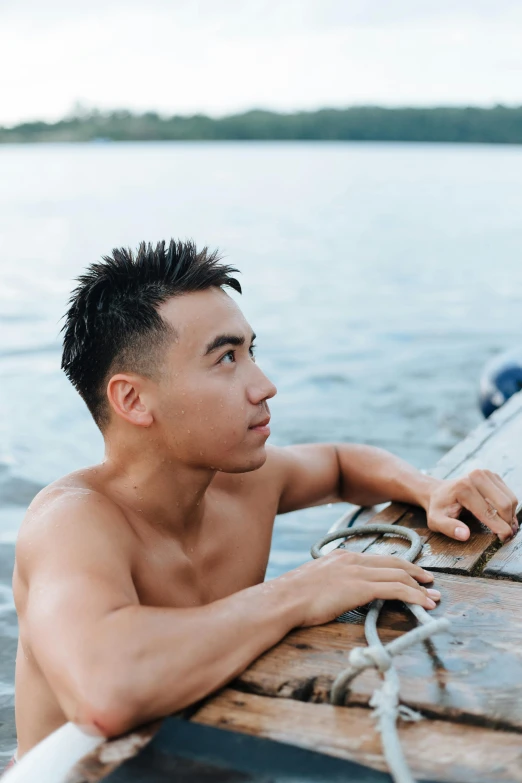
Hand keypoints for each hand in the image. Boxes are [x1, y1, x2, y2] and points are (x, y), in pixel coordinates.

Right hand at [288, 550, 439, 627]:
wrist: (284, 600)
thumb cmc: (293, 598)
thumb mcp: (315, 582)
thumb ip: (332, 583)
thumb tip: (339, 594)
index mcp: (342, 556)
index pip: (378, 558)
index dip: (399, 566)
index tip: (412, 575)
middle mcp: (352, 559)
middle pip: (393, 563)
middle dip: (415, 573)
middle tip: (430, 583)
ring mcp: (357, 571)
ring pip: (398, 575)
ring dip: (419, 588)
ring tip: (433, 598)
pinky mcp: (360, 587)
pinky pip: (395, 589)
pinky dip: (414, 596)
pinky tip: (424, 604)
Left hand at [425, 470, 518, 541]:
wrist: (438, 491)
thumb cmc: (438, 508)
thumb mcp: (436, 521)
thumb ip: (449, 528)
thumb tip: (465, 535)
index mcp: (464, 488)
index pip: (489, 512)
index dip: (500, 529)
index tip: (503, 540)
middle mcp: (477, 477)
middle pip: (505, 504)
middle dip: (508, 523)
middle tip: (506, 536)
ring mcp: (486, 474)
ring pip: (511, 499)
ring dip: (511, 516)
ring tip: (504, 527)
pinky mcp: (493, 476)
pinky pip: (509, 495)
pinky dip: (509, 508)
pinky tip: (501, 517)